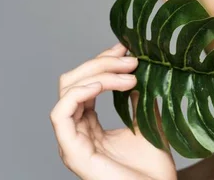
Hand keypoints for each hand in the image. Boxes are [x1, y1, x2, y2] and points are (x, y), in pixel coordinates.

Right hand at [50, 43, 176, 179]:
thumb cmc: (152, 166)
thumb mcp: (146, 119)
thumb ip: (137, 96)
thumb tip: (137, 68)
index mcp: (89, 124)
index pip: (86, 82)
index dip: (103, 60)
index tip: (126, 48)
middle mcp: (77, 131)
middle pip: (74, 81)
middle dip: (101, 63)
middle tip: (131, 59)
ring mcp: (72, 141)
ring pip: (68, 91)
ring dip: (98, 74)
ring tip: (129, 74)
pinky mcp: (71, 152)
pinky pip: (60, 114)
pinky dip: (79, 93)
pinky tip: (102, 85)